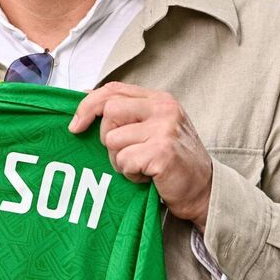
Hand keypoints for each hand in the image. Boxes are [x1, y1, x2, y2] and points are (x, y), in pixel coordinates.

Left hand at [67, 81, 212, 230]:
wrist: (203, 190)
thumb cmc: (173, 160)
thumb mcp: (154, 127)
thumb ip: (127, 112)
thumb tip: (85, 96)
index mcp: (159, 99)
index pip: (113, 90)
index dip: (88, 105)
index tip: (75, 125)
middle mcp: (163, 109)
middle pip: (109, 112)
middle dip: (107, 139)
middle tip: (126, 155)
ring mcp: (164, 129)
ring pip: (112, 140)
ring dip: (120, 161)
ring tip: (141, 166)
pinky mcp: (162, 152)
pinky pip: (124, 161)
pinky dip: (130, 174)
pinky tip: (147, 176)